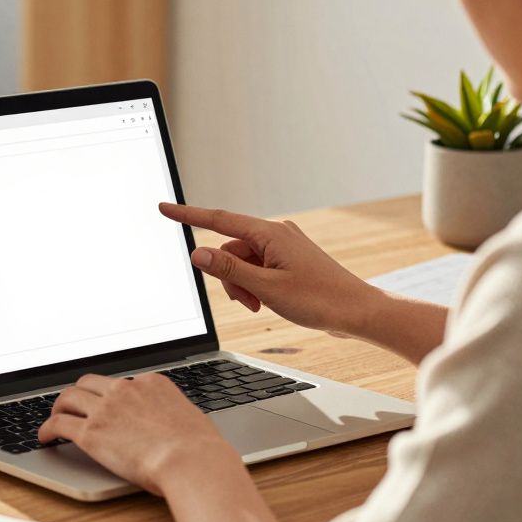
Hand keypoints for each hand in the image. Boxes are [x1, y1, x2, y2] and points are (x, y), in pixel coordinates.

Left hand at [37, 373, 238, 494]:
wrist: (191, 461)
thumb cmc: (200, 449)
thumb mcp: (191, 420)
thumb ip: (175, 416)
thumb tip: (175, 426)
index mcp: (151, 383)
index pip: (121, 383)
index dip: (109, 394)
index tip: (105, 403)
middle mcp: (125, 389)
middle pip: (89, 383)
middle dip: (79, 393)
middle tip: (72, 405)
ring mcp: (106, 409)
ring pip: (69, 397)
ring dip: (58, 407)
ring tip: (54, 419)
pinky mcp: (91, 433)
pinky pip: (59, 424)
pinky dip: (46, 428)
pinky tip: (44, 437)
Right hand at [159, 203, 378, 337]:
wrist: (357, 312)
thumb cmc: (319, 300)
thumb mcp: (265, 288)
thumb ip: (229, 270)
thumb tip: (199, 253)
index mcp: (270, 234)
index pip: (218, 220)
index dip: (188, 216)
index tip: (165, 208)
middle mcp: (276, 235)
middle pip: (230, 250)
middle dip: (229, 277)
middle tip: (248, 302)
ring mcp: (283, 247)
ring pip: (242, 263)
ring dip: (243, 285)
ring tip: (261, 305)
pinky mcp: (289, 261)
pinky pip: (258, 268)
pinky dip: (255, 286)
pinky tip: (268, 301)